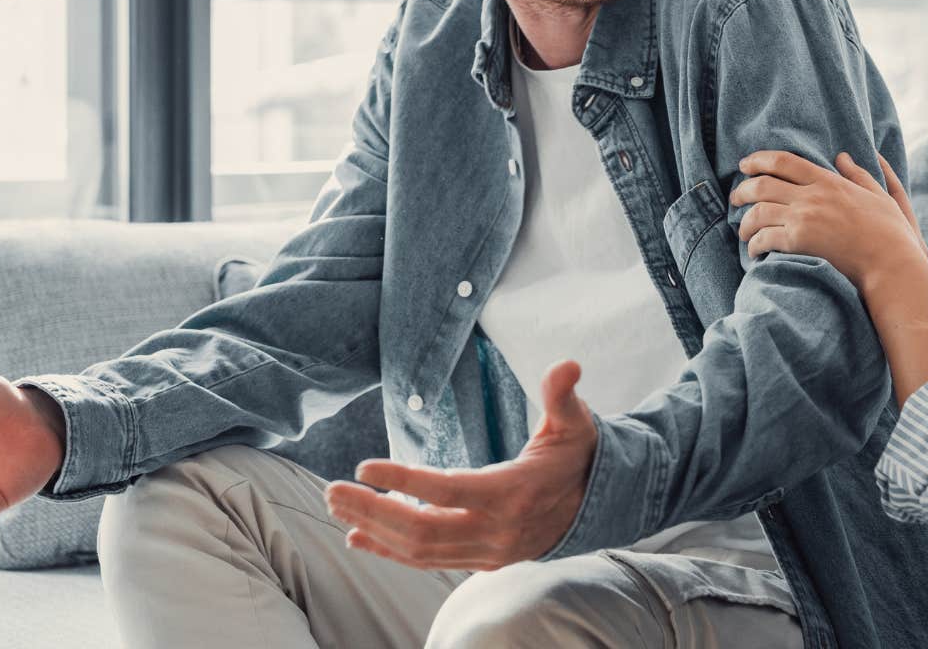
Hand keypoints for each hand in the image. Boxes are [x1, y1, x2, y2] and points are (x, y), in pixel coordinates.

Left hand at [324, 361, 597, 570]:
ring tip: (337, 507)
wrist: (596, 505)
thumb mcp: (575, 422)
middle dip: (372, 510)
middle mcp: (497, 531)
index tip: (363, 467)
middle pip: (422, 529)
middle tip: (331, 489)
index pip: (447, 491)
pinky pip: (428, 562)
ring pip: (420, 550)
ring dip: (374, 529)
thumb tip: (566, 365)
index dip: (403, 482)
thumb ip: (563, 395)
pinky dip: (391, 551)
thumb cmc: (576, 456)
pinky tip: (359, 537)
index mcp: (513, 493)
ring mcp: (488, 552)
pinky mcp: (481, 561)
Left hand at [734, 151, 927, 404]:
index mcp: (829, 181)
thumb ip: (860, 174)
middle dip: (742, 190)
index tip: (745, 165)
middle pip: (762, 184)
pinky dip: (754, 244)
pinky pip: (764, 238)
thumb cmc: (891, 234)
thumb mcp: (879, 195)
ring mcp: (804, 217)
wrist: (891, 264)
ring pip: (758, 212)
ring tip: (743, 231)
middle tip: (735, 198)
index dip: (759, 160)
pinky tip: (755, 251)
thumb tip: (843, 156)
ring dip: (745, 222)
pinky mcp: (799, 241)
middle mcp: (812, 195)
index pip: (784, 161)